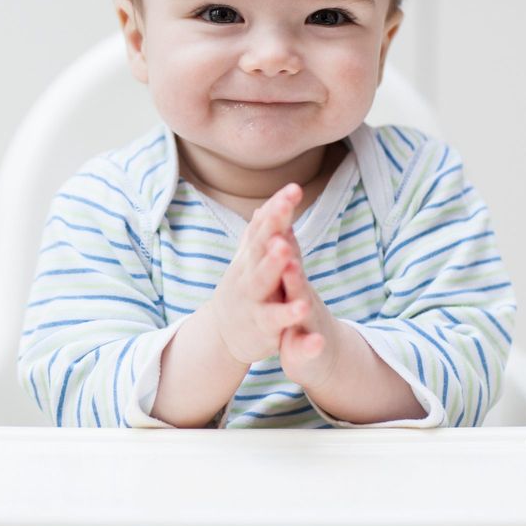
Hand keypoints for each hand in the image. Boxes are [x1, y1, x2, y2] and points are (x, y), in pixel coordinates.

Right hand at [207, 183, 312, 365]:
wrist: (222, 337)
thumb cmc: (244, 293)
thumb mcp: (248, 264)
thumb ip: (258, 236)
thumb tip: (264, 208)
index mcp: (249, 258)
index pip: (263, 228)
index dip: (277, 209)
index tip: (293, 188)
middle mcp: (248, 274)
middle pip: (259, 247)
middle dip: (271, 227)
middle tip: (284, 207)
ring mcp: (253, 300)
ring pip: (262, 281)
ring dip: (273, 264)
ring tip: (287, 249)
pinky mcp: (262, 328)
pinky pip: (275, 320)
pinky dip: (288, 314)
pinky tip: (303, 307)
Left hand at [277, 224, 341, 387]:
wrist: (318, 354)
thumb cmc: (294, 309)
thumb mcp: (288, 278)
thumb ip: (286, 248)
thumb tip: (280, 217)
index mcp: (288, 275)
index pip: (282, 242)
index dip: (281, 220)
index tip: (284, 196)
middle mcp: (299, 293)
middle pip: (291, 270)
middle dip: (285, 256)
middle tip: (281, 240)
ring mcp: (306, 320)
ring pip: (300, 304)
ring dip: (298, 293)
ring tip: (297, 286)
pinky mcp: (309, 349)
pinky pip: (310, 347)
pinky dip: (312, 344)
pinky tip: (317, 342)